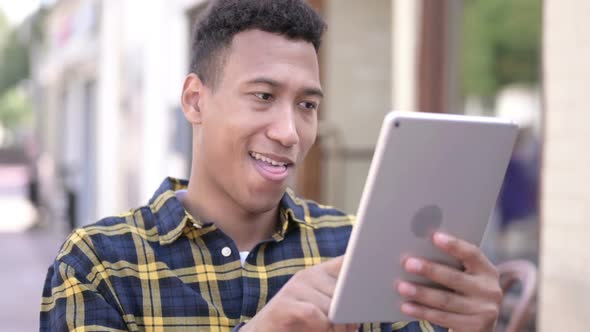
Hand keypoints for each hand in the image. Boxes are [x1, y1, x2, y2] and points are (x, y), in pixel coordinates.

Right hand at [241, 256, 359, 331]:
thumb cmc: (300, 325)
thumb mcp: (324, 310)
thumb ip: (341, 302)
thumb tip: (365, 303)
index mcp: (321, 273)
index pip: (347, 260)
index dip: (362, 262)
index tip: (378, 263)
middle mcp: (308, 274)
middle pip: (345, 289)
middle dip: (352, 313)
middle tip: (350, 328)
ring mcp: (295, 287)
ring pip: (332, 305)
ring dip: (337, 327)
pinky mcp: (285, 303)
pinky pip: (316, 314)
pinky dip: (322, 328)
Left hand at [396, 232, 501, 331]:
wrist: (478, 325)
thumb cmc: (463, 292)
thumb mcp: (465, 277)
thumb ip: (451, 264)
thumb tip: (417, 252)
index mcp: (487, 270)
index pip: (472, 254)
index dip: (454, 245)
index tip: (434, 236)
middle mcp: (490, 290)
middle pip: (455, 278)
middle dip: (430, 270)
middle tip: (407, 263)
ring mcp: (484, 311)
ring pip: (446, 300)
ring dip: (421, 293)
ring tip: (401, 286)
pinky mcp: (475, 328)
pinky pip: (443, 318)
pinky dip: (422, 311)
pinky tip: (406, 306)